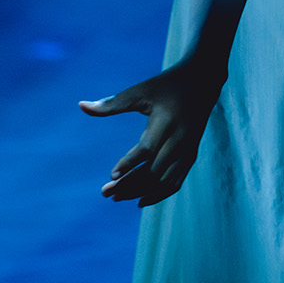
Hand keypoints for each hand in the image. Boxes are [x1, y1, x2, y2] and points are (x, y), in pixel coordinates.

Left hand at [80, 56, 226, 204]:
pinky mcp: (192, 154)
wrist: (202, 81)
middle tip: (105, 193)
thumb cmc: (166, 85)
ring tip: (117, 197)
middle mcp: (180, 138)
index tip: (111, 176)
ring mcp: (188, 149)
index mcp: (167, 121)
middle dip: (129, 184)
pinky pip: (176, 181)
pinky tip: (141, 200)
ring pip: (164, 180)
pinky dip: (160, 193)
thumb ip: (112, 103)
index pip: (147, 149)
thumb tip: (81, 106)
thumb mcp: (140, 91)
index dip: (129, 164)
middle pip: (154, 170)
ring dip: (141, 192)